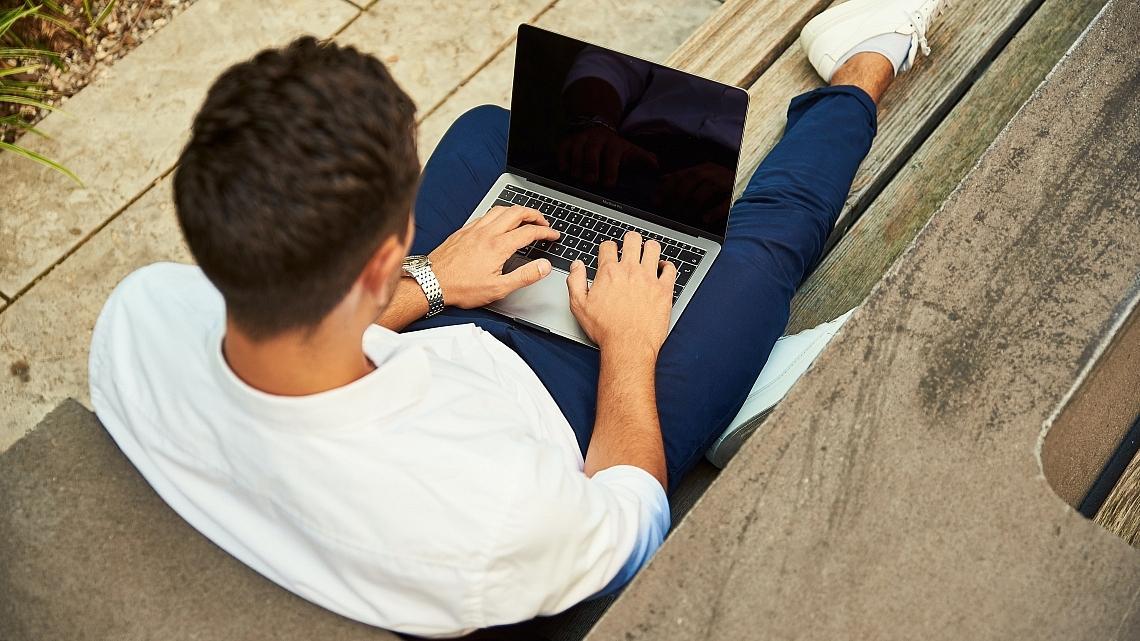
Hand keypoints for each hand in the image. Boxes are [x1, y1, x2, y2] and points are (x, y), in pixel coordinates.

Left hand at [429, 205, 560, 307]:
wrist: (431, 282)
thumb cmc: (460, 287)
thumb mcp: (497, 289)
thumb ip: (524, 276)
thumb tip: (543, 266)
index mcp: (498, 246)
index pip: (529, 232)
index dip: (546, 232)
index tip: (553, 235)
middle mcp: (487, 233)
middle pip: (517, 212)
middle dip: (534, 214)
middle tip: (543, 222)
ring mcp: (474, 229)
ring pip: (500, 209)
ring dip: (517, 210)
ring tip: (525, 218)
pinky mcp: (464, 230)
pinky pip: (485, 214)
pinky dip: (499, 214)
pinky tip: (499, 222)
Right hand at [557, 126, 657, 186]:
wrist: (596, 127)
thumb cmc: (614, 147)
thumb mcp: (630, 151)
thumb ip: (643, 159)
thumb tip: (656, 166)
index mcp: (613, 144)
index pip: (612, 155)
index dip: (610, 169)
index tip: (608, 184)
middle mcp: (596, 140)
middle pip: (592, 152)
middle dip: (591, 168)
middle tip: (590, 182)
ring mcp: (580, 140)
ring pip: (576, 151)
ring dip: (576, 166)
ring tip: (578, 178)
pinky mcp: (566, 142)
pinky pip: (562, 150)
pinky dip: (562, 160)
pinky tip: (565, 170)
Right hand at [566, 232, 676, 353]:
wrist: (628, 345)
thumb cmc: (606, 330)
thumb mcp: (579, 306)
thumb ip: (575, 281)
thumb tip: (576, 265)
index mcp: (609, 273)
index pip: (608, 246)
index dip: (608, 247)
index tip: (610, 252)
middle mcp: (630, 271)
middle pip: (633, 239)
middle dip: (630, 240)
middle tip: (631, 246)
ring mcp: (649, 278)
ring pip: (653, 248)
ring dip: (650, 248)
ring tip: (648, 253)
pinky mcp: (664, 289)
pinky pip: (671, 269)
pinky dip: (667, 266)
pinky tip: (663, 269)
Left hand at [656, 162, 732, 225]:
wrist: (748, 180)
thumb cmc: (720, 182)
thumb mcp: (701, 176)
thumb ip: (683, 178)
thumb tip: (662, 179)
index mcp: (703, 168)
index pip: (682, 175)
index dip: (667, 188)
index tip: (656, 201)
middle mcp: (713, 172)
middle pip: (692, 180)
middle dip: (677, 195)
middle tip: (669, 210)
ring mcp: (725, 182)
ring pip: (706, 190)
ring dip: (693, 204)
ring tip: (684, 216)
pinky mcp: (736, 194)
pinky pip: (726, 203)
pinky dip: (715, 211)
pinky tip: (705, 219)